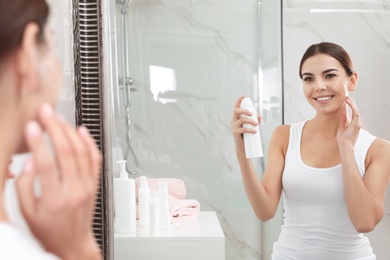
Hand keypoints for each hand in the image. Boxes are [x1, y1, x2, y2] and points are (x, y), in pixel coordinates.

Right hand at [16, 104, 101, 259]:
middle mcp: (75, 190)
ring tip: (58, 118)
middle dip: (55, 128)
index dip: (38, 142)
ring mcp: (88, 186)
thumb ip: (26, 187)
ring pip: (82, 152)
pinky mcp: (95, 184)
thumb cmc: (50, 229)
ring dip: (70, 132)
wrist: (73, 242)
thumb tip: (31, 162)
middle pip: (67, 152)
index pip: (47, 164)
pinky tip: (81, 131)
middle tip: (46, 113)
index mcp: (55, 199)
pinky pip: (95, 159)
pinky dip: (89, 142)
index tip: (31, 126)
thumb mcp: (28, 213)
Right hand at [231, 96, 260, 152]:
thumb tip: (259, 116)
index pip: (236, 107)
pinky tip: (255, 131)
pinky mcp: (235, 133)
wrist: (243, 148)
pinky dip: (250, 130)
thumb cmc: (247, 136)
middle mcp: (233, 120)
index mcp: (236, 118)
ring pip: (241, 120)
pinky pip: (243, 129)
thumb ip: (255, 120)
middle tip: (252, 113)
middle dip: (244, 110)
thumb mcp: (251, 126)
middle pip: (236, 111)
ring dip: (250, 121)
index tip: (243, 96)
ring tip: (256, 124)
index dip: (238, 101)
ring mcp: (233, 126)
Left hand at [337, 96, 360, 147]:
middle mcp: (356, 123)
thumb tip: (343, 114)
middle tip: (347, 97)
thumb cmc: (342, 138)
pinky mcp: (356, 124)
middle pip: (355, 110)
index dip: (350, 106)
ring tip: (347, 98)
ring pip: (356, 110)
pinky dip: (353, 107)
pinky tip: (349, 102)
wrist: (344, 144)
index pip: (353, 112)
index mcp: (353, 123)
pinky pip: (356, 113)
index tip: (346, 100)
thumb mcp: (341, 127)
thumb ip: (343, 120)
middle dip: (352, 103)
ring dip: (352, 103)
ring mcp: (357, 123)